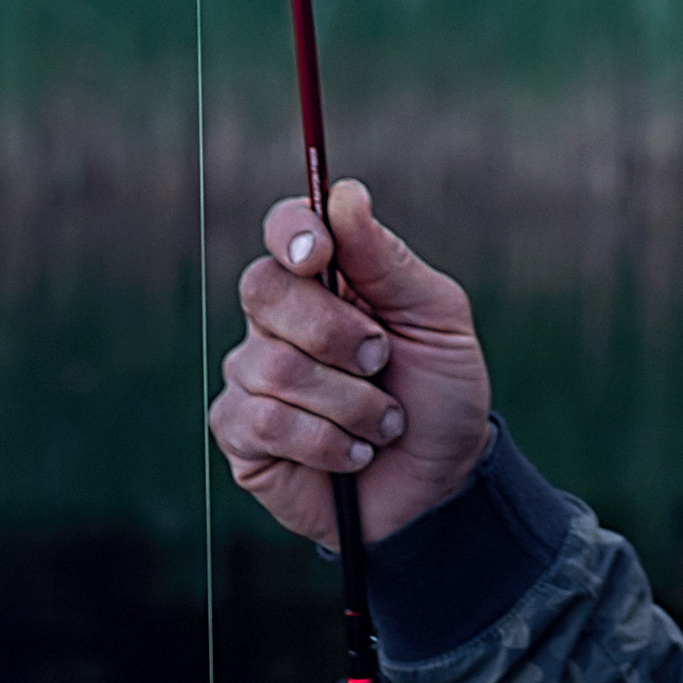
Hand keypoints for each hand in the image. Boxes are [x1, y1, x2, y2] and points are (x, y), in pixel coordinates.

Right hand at [211, 178, 492, 552]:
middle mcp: (279, 320)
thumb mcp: (437, 320)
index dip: (292, 231)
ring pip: (272, 366)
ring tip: (383, 422)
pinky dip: (326, 441)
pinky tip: (353, 453)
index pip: (285, 229)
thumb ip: (388, 261)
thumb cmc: (441, 393)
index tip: (320, 252)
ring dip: (349, 401)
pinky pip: (264, 421)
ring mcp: (252, 376)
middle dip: (335, 331)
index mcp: (328, 279)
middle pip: (263, 289)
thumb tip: (345, 196)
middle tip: (382, 358)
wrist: (442, 485)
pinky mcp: (240, 434)